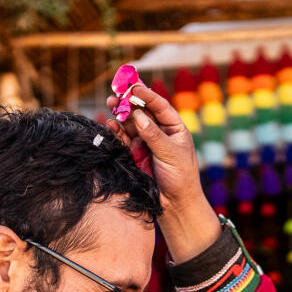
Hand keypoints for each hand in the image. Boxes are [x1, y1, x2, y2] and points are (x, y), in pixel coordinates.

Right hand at [104, 83, 219, 261]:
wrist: (174, 205)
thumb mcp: (170, 154)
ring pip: (130, 124)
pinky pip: (122, 139)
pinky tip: (110, 125)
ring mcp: (145, 143)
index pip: (160, 106)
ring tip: (111, 105)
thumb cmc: (181, 178)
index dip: (147, 95)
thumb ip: (153, 135)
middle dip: (128, 102)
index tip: (134, 87)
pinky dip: (115, 132)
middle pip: (141, 112)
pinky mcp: (133, 155)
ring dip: (120, 114)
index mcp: (174, 128)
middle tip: (116, 94)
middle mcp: (159, 133)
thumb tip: (138, 116)